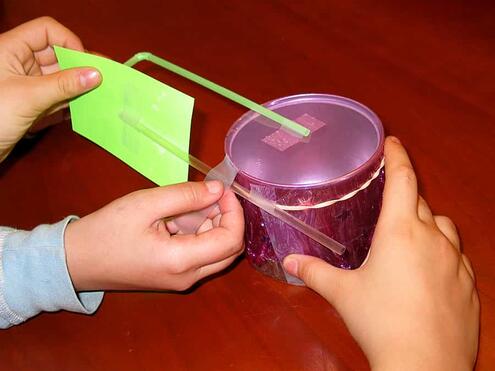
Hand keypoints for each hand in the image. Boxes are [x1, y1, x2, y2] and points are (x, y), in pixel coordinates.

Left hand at [0, 17, 100, 160]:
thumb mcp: (29, 97)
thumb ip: (64, 85)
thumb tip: (95, 75)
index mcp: (11, 49)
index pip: (47, 32)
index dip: (69, 43)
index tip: (85, 64)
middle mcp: (18, 63)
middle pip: (56, 55)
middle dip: (78, 67)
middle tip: (102, 80)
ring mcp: (24, 84)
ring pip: (58, 78)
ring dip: (76, 87)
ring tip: (98, 95)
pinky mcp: (29, 104)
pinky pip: (55, 97)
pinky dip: (69, 102)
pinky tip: (84, 109)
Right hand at [65, 181, 244, 290]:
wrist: (76, 262)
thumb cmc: (106, 231)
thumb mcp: (145, 204)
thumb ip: (186, 195)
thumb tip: (218, 189)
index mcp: (182, 261)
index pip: (231, 240)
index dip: (234, 212)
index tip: (222, 189)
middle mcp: (188, 277)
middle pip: (229, 249)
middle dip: (226, 218)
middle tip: (208, 194)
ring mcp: (182, 280)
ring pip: (216, 251)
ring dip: (211, 224)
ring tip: (183, 205)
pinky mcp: (175, 277)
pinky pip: (199, 255)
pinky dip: (198, 233)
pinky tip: (175, 218)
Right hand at [283, 137, 478, 370]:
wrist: (424, 365)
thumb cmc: (380, 321)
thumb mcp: (343, 294)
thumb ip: (315, 272)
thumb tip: (290, 262)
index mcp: (401, 231)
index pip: (402, 179)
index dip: (397, 156)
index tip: (391, 141)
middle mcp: (433, 238)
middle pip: (422, 202)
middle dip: (406, 197)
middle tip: (388, 205)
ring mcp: (456, 261)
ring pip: (444, 227)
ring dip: (428, 224)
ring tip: (410, 238)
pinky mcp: (470, 284)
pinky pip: (457, 256)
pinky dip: (443, 252)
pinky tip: (429, 271)